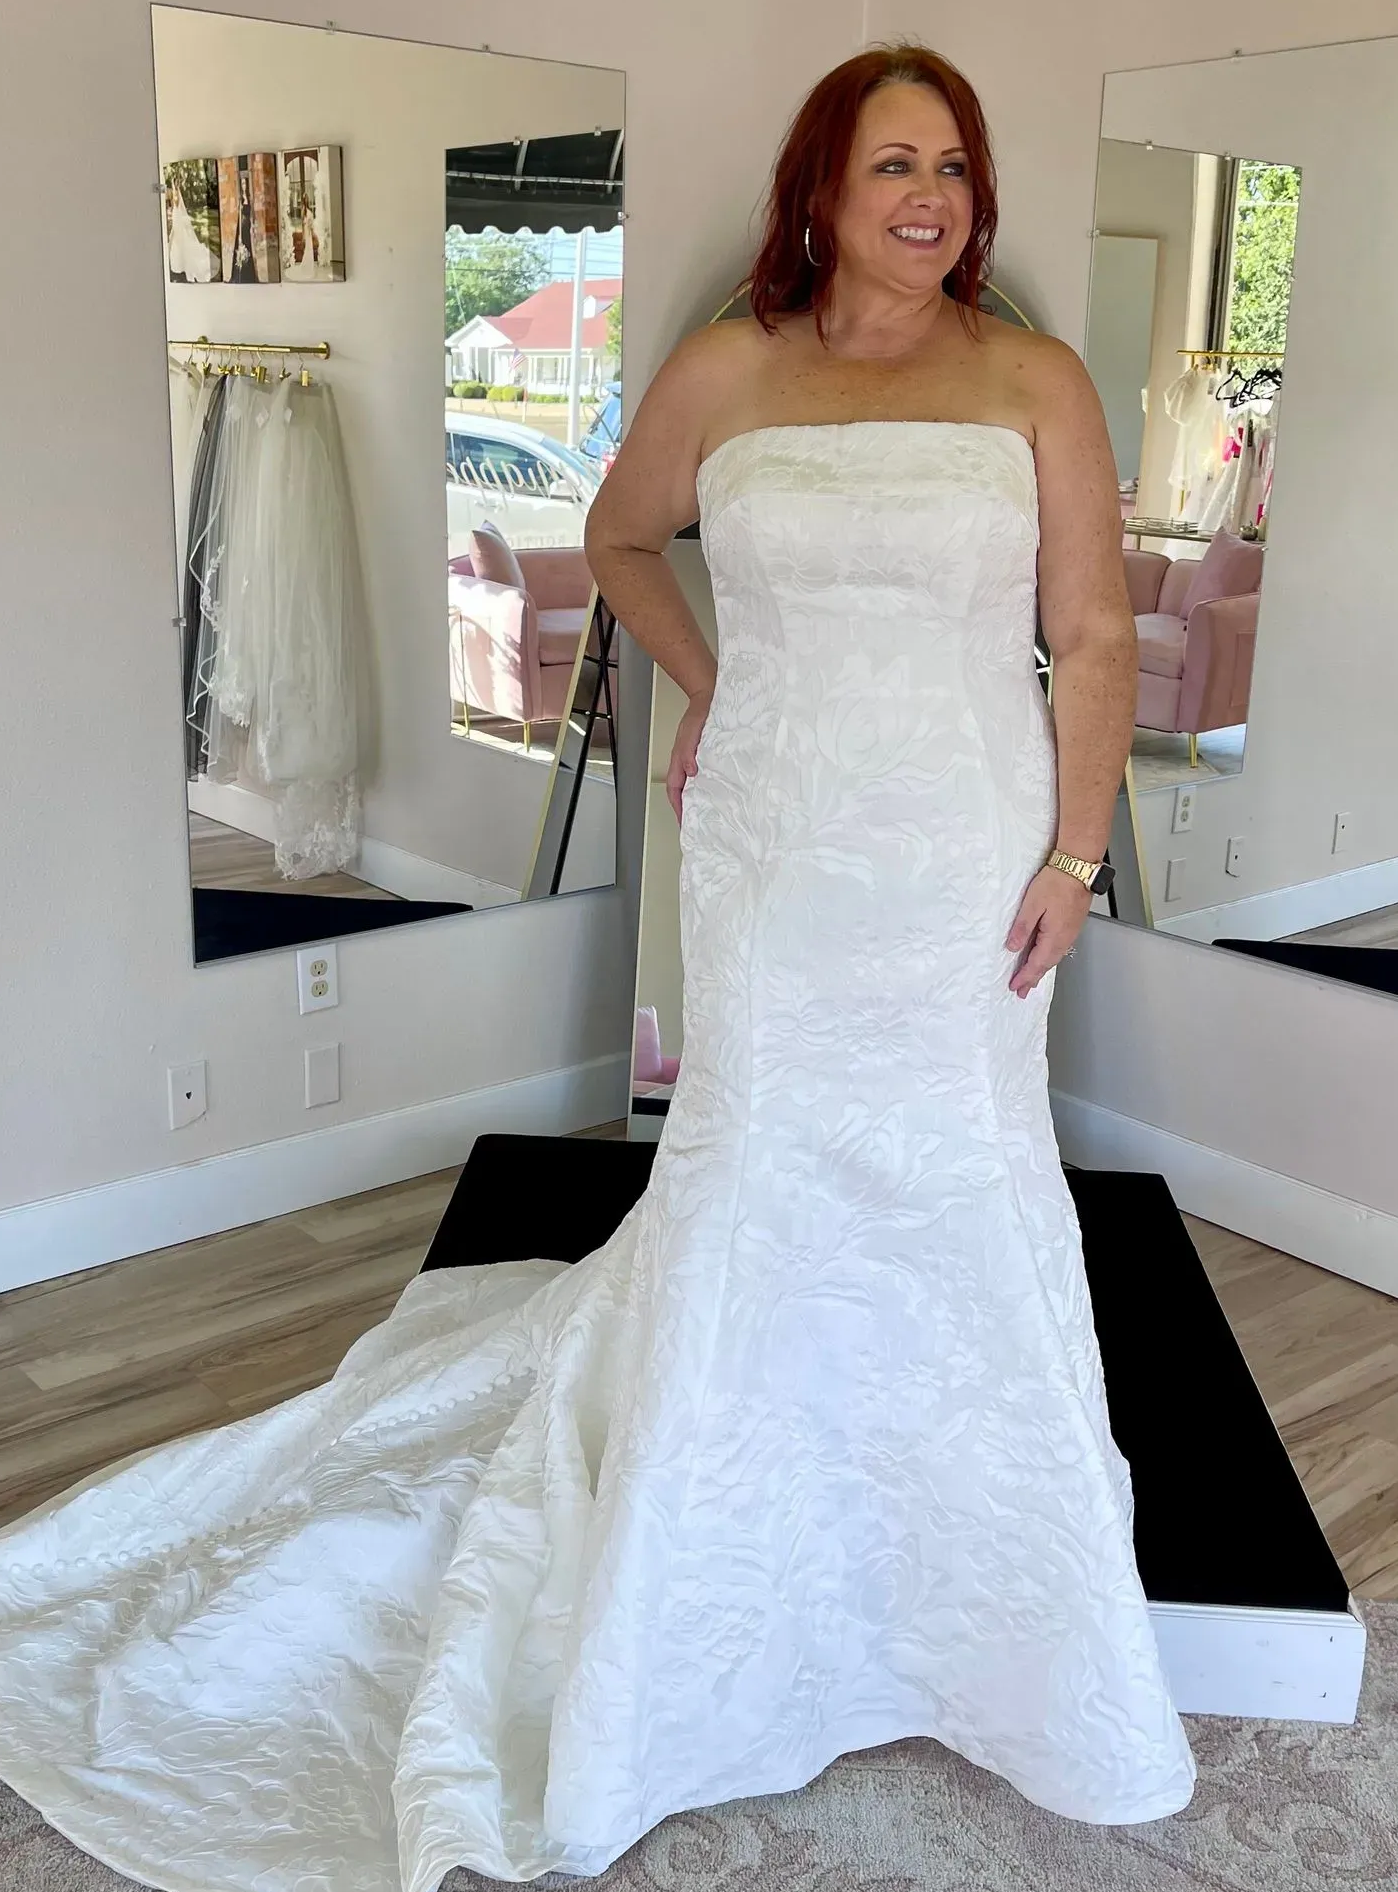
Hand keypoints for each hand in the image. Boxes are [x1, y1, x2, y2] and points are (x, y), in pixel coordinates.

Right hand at [666, 691, 711, 823]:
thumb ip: (688, 751)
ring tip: (711, 816)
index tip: (684, 822)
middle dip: (688, 810)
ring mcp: (701, 762)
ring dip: (701, 801)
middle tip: (697, 826)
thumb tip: (690, 771)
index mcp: (680, 760)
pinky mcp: (713, 758)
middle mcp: (689, 764)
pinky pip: (711, 778)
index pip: (675, 790)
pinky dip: (714, 789)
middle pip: (685, 792)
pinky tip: (724, 794)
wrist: (712, 697)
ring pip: (697, 786)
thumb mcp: (691, 731)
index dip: (678, 807)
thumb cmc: (700, 713)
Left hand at [1004, 865, 1090, 997]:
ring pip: (1054, 958)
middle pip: (1047, 965)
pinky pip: (1060, 948)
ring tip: (1032, 979)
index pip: (1036, 964)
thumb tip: (1013, 947)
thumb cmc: (1057, 882)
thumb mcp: (1032, 904)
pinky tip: (1046, 957)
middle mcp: (1065, 938)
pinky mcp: (1073, 924)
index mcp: (1054, 936)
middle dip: (1033, 979)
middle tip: (1022, 991)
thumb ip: (1022, 928)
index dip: (1024, 977)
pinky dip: (1050, 958)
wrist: (1079, 868)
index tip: (1015, 986)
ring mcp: (1071, 932)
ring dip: (1041, 970)